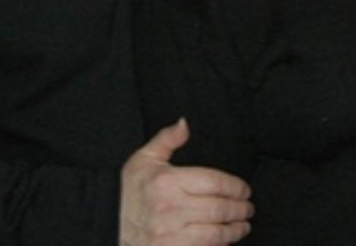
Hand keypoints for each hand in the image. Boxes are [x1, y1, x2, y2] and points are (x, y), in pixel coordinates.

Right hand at [120, 119, 252, 245]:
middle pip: (218, 208)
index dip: (235, 186)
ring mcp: (169, 234)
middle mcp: (170, 208)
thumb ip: (166, 140)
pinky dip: (218, 245)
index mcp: (167, 182)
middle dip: (240, 209)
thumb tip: (185, 123)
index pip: (214, 182)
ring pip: (214, 233)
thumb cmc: (128, 190)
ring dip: (234, 230)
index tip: (245, 190)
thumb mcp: (143, 159)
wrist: (106, 223)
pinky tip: (226, 240)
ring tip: (243, 225)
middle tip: (248, 208)